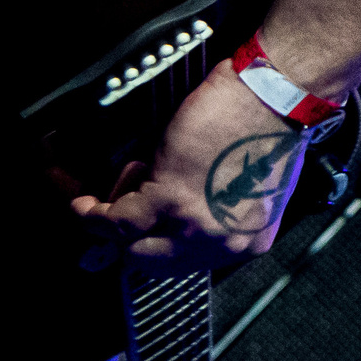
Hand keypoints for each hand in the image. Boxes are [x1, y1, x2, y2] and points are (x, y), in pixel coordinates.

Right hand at [71, 64, 308, 275]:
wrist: (276, 98)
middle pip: (156, 262)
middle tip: (117, 215)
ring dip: (110, 224)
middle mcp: (223, 243)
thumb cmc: (269, 127)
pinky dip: (94, 213)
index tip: (142, 234)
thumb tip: (181, 211)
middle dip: (132, 241)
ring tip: (97, 205)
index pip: (190, 262)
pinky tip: (84, 204)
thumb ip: (219, 209)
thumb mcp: (252, 189)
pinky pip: (117, 219)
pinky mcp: (168, 197)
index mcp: (247, 242)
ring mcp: (195, 225)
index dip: (158, 245)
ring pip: (133, 245)